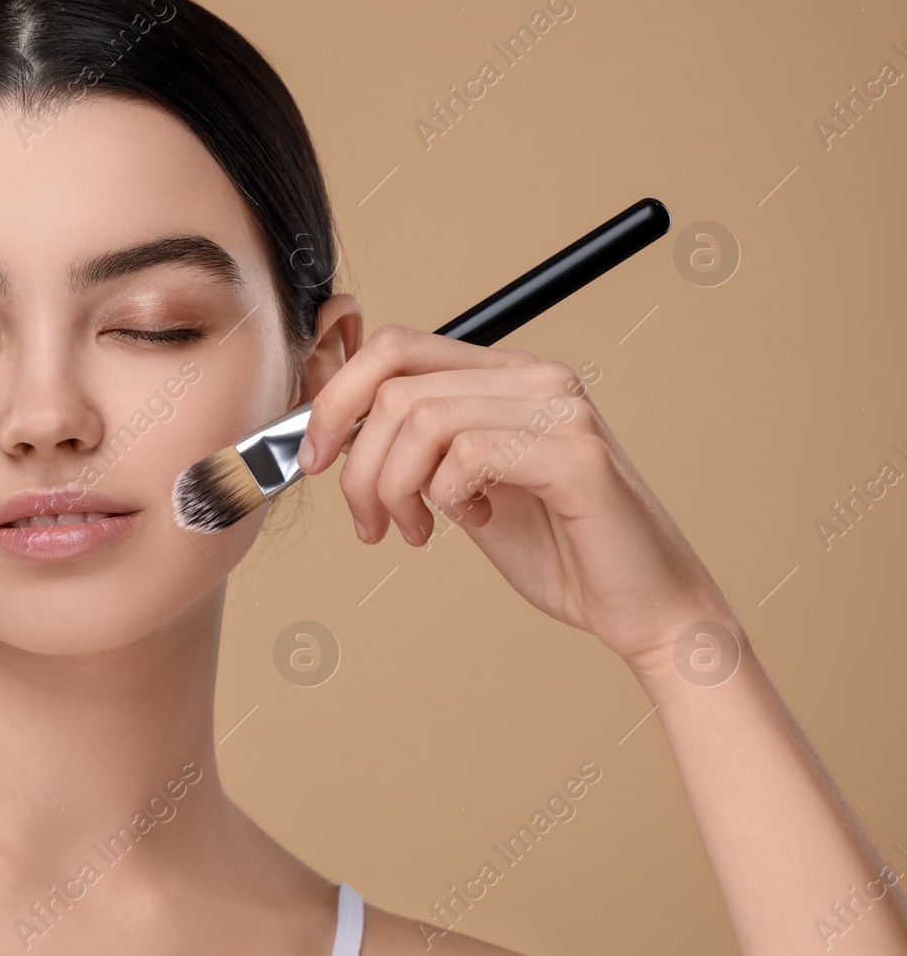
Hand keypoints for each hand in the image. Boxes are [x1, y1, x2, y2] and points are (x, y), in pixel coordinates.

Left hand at [297, 324, 734, 668]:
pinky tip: (472, 522)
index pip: (396, 347)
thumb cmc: (559, 550)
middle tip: (366, 519)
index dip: (336, 397)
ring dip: (394, 487)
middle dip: (356, 460)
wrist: (643, 608)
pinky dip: (445, 498)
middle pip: (395, 384)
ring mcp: (559, 409)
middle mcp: (535, 377)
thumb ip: (416, 451)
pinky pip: (465, 455)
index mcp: (505, 375)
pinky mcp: (575, 453)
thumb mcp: (462, 489)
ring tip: (411, 530)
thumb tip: (334, 431)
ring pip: (420, 420)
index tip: (313, 457)